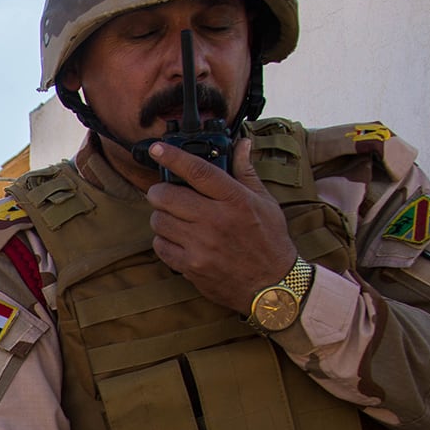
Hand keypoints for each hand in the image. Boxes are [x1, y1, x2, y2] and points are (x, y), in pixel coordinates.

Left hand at [146, 139, 299, 313]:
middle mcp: (215, 220)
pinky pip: (160, 246)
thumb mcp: (265, 202)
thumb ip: (246, 172)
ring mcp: (201, 245)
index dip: (172, 157)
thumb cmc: (269, 241)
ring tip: (174, 218)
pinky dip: (164, 240)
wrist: (273, 285)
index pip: (197, 171)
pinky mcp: (190, 266)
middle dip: (159, 191)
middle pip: (166, 196)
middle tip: (165, 193)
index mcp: (235, 200)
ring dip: (161, 216)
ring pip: (159, 220)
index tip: (157, 149)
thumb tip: (243, 144)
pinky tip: (178, 239)